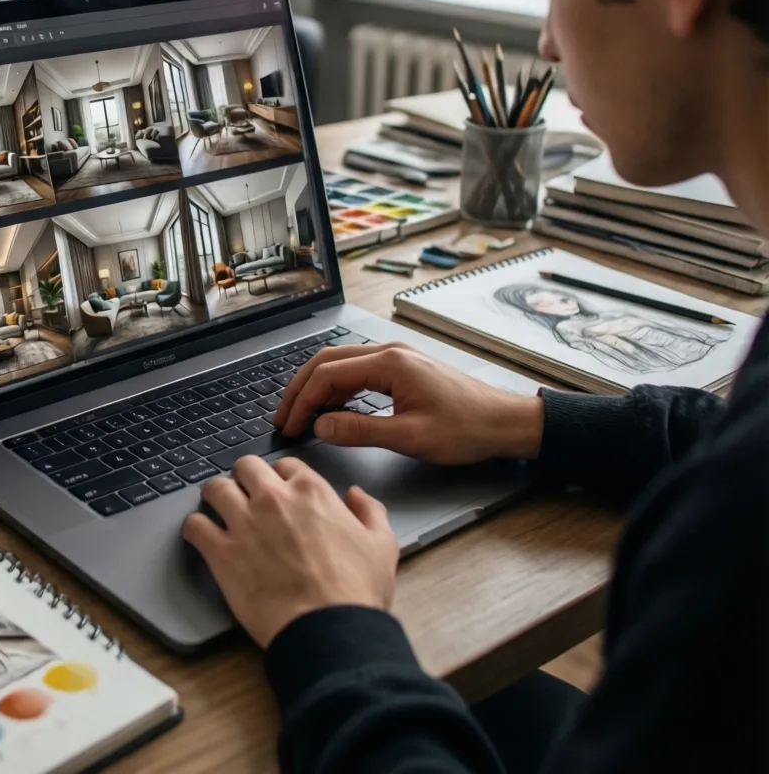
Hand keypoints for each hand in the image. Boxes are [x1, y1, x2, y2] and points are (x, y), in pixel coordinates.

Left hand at [181, 455, 397, 648]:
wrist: (329, 630)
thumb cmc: (355, 591)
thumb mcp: (382, 544)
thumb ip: (370, 512)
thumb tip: (358, 496)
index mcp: (312, 491)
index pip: (286, 465)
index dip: (281, 477)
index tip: (279, 490)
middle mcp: (274, 498)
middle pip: (245, 467)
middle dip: (244, 478)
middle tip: (245, 494)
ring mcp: (244, 523)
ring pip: (215, 489)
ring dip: (216, 496)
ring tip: (217, 509)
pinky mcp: (222, 553)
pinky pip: (195, 526)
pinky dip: (195, 528)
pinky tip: (200, 536)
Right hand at [274, 342, 543, 464]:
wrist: (506, 422)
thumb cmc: (467, 428)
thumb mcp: (410, 436)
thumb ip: (360, 430)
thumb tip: (321, 426)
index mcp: (389, 363)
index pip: (328, 374)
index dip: (302, 401)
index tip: (289, 426)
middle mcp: (389, 353)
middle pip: (327, 362)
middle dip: (300, 390)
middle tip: (284, 418)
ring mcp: (396, 358)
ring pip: (341, 365)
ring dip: (317, 389)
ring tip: (301, 416)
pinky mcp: (402, 369)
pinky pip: (358, 373)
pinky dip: (337, 390)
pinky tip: (332, 411)